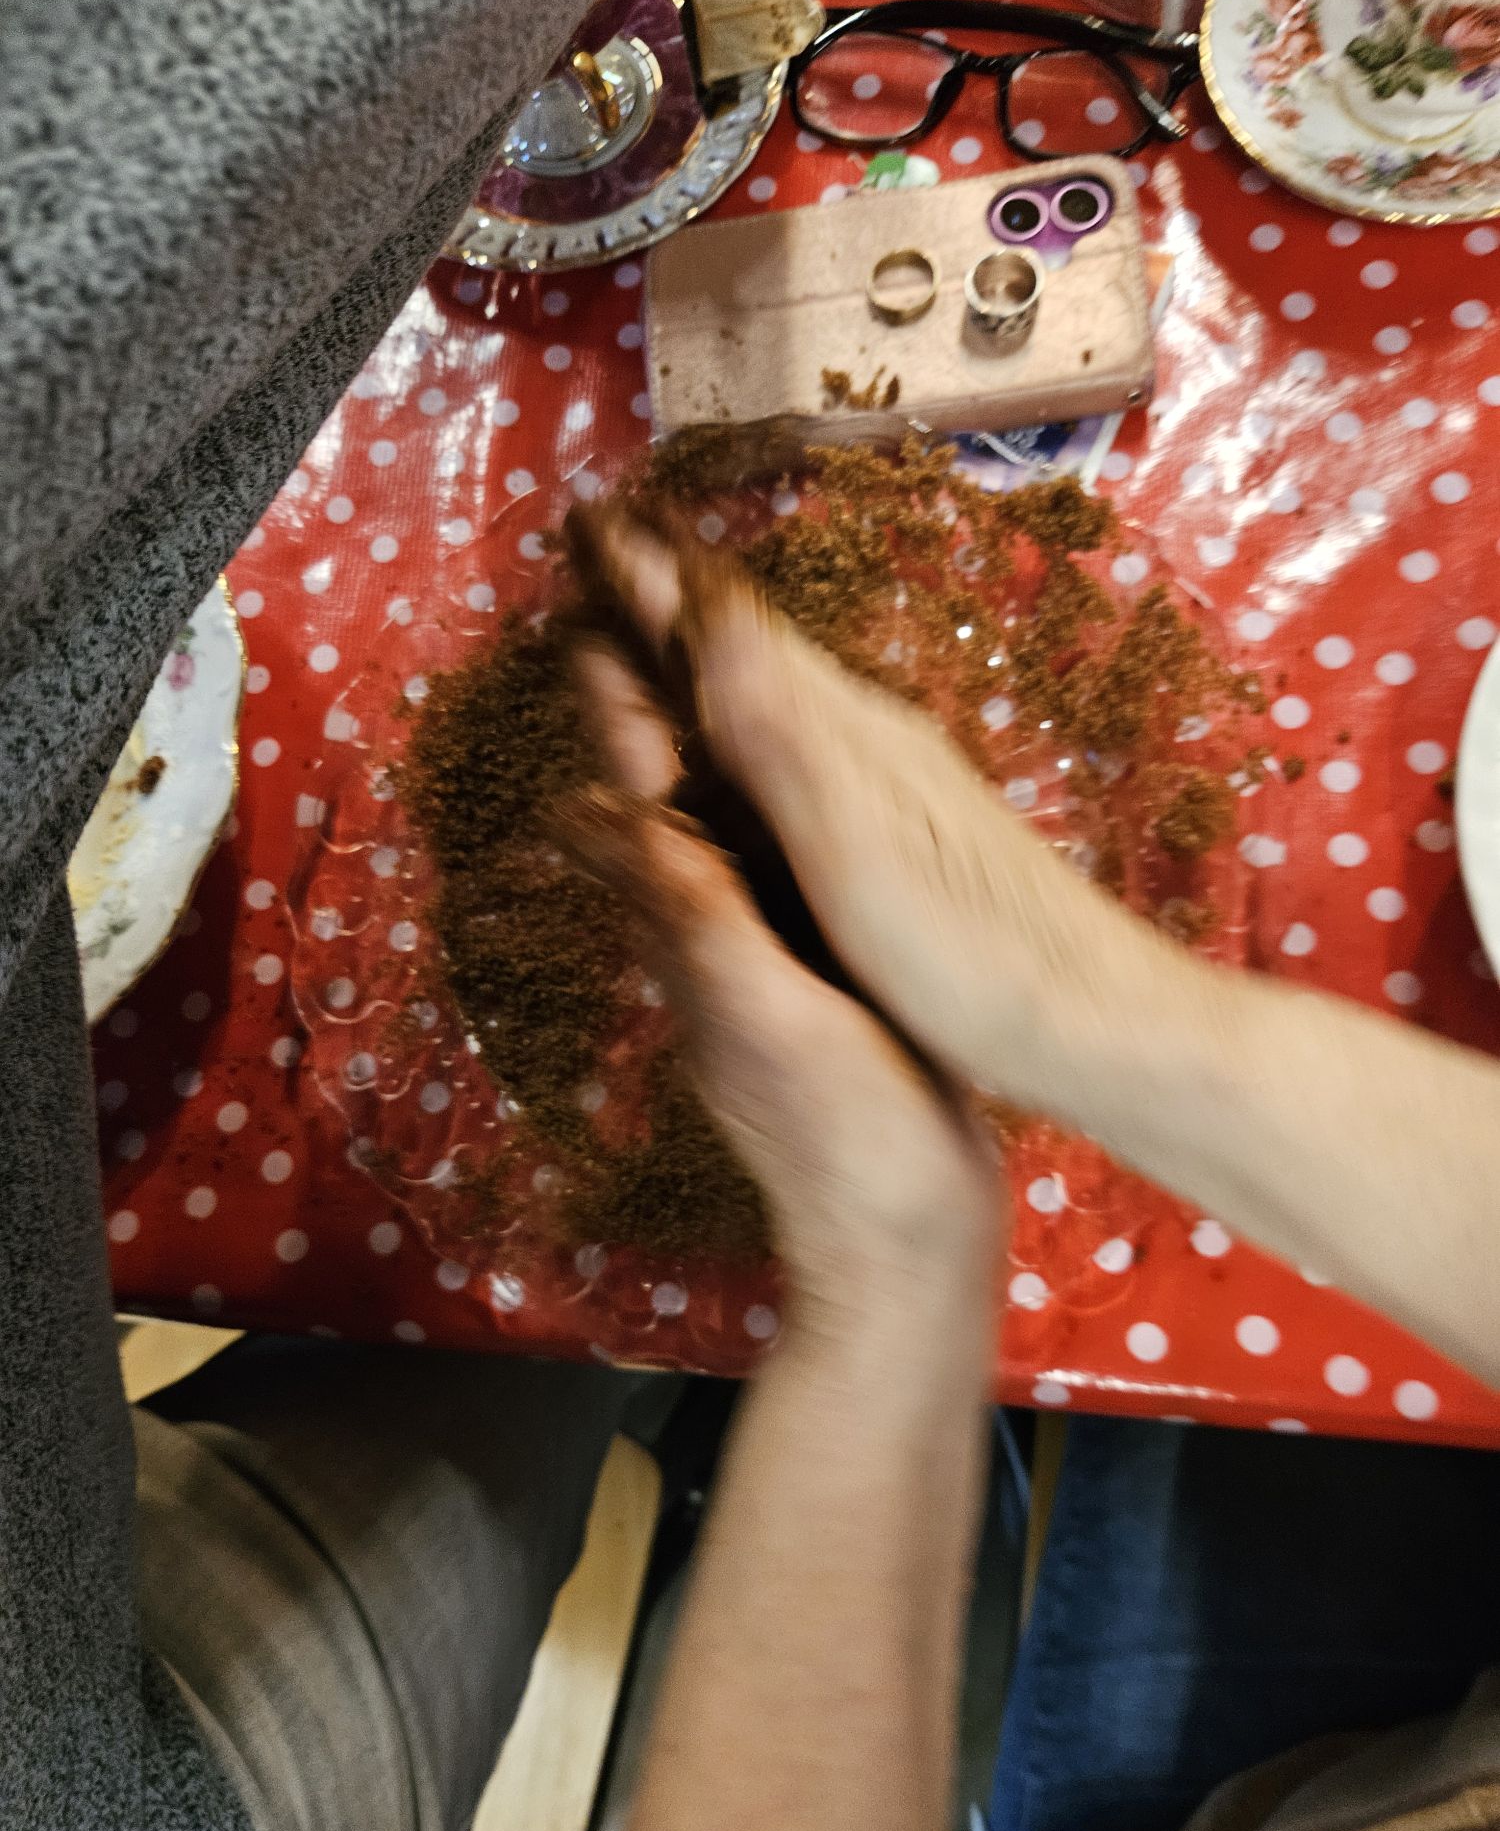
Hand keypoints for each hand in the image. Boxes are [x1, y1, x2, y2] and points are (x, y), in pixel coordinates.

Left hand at [558, 626, 996, 1340]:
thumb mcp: (763, 1015)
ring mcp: (769, 949)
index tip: (586, 599)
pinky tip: (802, 770)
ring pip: (728, 818)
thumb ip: (690, 913)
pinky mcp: (826, 968)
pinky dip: (779, 794)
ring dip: (706, 733)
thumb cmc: (844, 1133)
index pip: (636, 785)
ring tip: (705, 651)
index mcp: (693, 923)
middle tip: (640, 592)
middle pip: (671, 789)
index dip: (612, 693)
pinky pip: (788, 856)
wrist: (910, 1238)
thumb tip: (585, 807)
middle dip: (650, 693)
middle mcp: (714, 926)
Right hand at [566, 505, 1192, 1130]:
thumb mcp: (861, 850)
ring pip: (779, 703)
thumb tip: (711, 611)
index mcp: (849, 738)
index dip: (659, 583)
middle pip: (755, 655)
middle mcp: (873, 744)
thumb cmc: (976, 958)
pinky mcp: (908, 841)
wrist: (1100, 1025)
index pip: (734, 632)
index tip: (594, 524)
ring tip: (655, 636)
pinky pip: (799, 759)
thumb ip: (783, 736)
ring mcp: (897, 790)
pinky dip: (748, 735)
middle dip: (675, 608)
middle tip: (609, 560)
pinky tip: (748, 761)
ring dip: (710, 664)